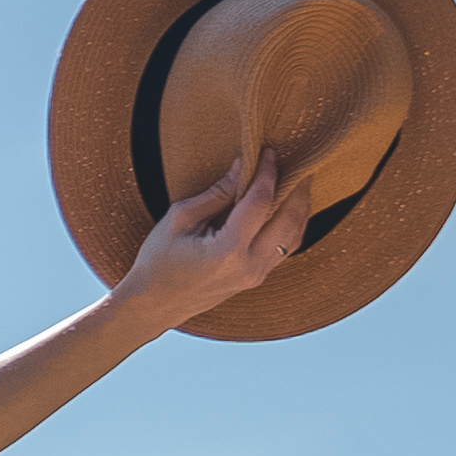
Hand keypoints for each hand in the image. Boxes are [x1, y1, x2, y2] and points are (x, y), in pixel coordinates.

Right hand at [114, 151, 316, 325]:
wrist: (155, 304)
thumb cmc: (158, 261)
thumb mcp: (179, 219)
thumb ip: (215, 194)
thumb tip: (242, 168)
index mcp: (228, 250)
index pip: (260, 202)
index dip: (268, 173)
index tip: (269, 152)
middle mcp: (249, 265)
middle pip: (289, 218)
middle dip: (296, 187)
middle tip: (298, 163)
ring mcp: (257, 275)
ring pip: (294, 234)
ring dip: (300, 206)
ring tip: (299, 181)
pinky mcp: (257, 278)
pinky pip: (286, 247)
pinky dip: (292, 223)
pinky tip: (289, 206)